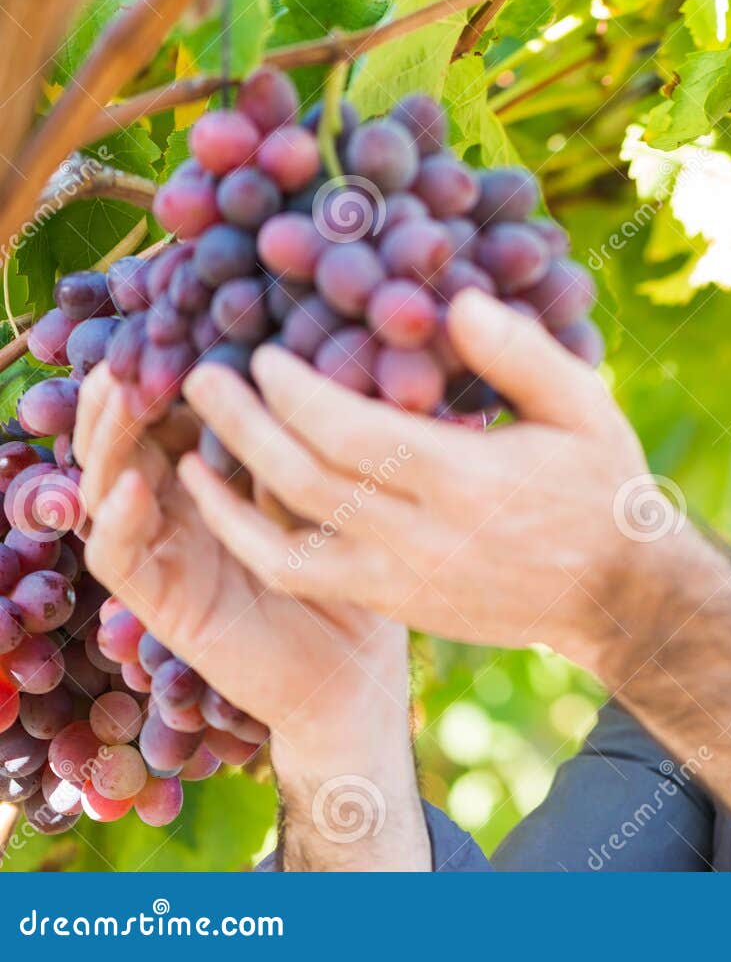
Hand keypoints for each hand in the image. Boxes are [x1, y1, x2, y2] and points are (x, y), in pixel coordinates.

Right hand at [75, 368, 427, 867]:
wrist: (359, 675)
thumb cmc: (363, 573)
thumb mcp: (342, 488)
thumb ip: (315, 435)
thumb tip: (325, 354)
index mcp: (218, 474)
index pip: (174, 408)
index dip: (169, 366)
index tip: (184, 317)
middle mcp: (180, 508)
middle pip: (127, 436)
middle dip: (126, 389)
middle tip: (136, 342)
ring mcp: (164, 553)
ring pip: (107, 484)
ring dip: (108, 438)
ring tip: (122, 391)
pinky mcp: (160, 604)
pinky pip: (116, 557)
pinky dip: (115, 517)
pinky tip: (135, 482)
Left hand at [178, 289, 683, 682]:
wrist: (617, 594)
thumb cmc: (602, 483)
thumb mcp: (584, 406)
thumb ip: (519, 355)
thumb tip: (453, 303)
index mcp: (470, 482)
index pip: (354, 432)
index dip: (297, 390)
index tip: (267, 351)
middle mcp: (425, 538)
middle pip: (305, 481)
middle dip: (243, 425)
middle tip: (200, 375)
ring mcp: (402, 580)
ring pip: (285, 539)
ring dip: (230, 486)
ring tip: (190, 442)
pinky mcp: (392, 603)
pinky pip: (301, 573)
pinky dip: (252, 539)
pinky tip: (224, 506)